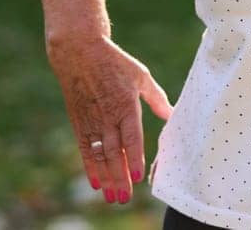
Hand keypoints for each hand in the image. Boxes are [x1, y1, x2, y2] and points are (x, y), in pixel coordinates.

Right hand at [46, 32, 172, 205]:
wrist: (79, 52)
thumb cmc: (115, 62)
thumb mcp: (140, 75)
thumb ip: (156, 97)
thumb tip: (170, 114)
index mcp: (125, 104)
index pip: (130, 137)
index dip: (133, 157)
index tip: (136, 176)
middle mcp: (107, 116)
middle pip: (114, 152)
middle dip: (119, 177)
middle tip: (124, 198)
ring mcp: (91, 120)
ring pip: (99, 155)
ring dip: (106, 178)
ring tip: (112, 197)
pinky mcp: (79, 122)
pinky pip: (85, 149)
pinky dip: (90, 167)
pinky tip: (96, 182)